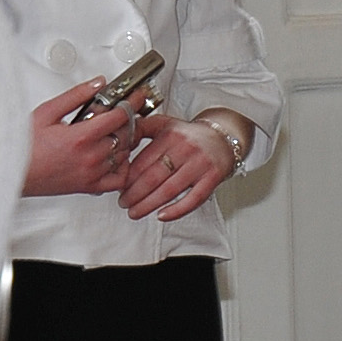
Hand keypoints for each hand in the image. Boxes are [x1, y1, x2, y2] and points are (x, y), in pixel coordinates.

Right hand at [21, 80, 136, 197]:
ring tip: (118, 131)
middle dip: (130, 121)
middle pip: (126, 135)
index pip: (120, 116)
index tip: (136, 97)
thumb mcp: (47, 112)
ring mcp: (92, 174)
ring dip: (126, 141)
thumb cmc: (23, 145)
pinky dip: (123, 168)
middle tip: (126, 112)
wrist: (10, 171)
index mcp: (81, 136)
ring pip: (125, 155)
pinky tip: (115, 157)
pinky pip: (119, 179)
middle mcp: (90, 157)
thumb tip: (98, 84)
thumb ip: (76, 96)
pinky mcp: (88, 187)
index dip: (132, 103)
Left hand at [117, 115, 240, 221]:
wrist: (223, 137)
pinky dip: (176, 210)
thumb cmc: (189, 135)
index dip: (128, 179)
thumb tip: (118, 140)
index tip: (119, 189)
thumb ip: (141, 128)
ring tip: (135, 212)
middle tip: (123, 203)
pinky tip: (162, 216)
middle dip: (134, 194)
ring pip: (169, 190)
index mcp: (170, 135)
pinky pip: (193, 199)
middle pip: (153, 177)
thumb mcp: (164, 124)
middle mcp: (185, 148)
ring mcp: (200, 164)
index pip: (143, 161)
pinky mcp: (213, 177)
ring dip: (148, 205)